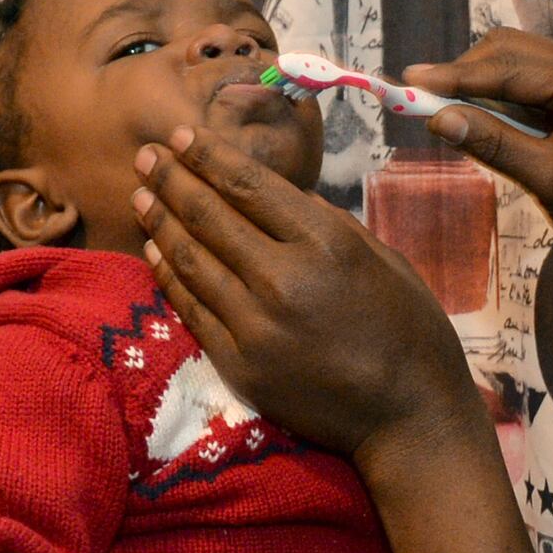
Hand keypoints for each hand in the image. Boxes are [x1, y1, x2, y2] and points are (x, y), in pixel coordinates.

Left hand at [133, 123, 485, 463]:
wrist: (409, 417)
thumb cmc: (411, 332)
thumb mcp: (384, 259)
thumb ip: (329, 225)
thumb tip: (283, 197)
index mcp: (326, 244)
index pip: (249, 186)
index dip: (210, 156)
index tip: (183, 135)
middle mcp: (283, 279)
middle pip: (210, 216)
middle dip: (173, 179)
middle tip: (147, 154)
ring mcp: (256, 326)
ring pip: (192, 260)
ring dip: (161, 221)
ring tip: (140, 194)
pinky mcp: (240, 365)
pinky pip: (192, 309)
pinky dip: (169, 275)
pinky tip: (154, 250)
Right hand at [401, 31, 552, 271]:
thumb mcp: (551, 182)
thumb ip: (496, 147)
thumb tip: (439, 120)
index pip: (514, 66)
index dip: (458, 74)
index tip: (412, 80)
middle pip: (508, 51)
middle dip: (461, 75)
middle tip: (413, 96)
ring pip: (510, 61)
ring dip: (472, 84)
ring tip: (434, 106)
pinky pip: (520, 80)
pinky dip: (489, 95)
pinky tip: (467, 113)